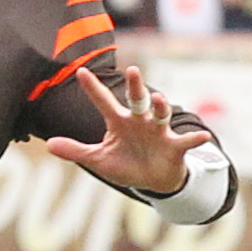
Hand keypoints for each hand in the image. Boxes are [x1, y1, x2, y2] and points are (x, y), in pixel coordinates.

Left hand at [44, 65, 209, 195]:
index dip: (93, 88)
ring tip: (160, 99)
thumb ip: (75, 151)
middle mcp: (139, 122)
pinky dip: (195, 139)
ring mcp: (158, 132)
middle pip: (137, 101)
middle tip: (133, 70)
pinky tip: (203, 136)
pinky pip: (186, 142)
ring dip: (162, 108)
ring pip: (160, 115)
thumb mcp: (98, 160)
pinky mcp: (174, 146)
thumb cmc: (126, 165)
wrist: (153, 180)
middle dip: (136, 87)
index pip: (103, 102)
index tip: (81, 72)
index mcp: (119, 122)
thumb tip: (49, 144)